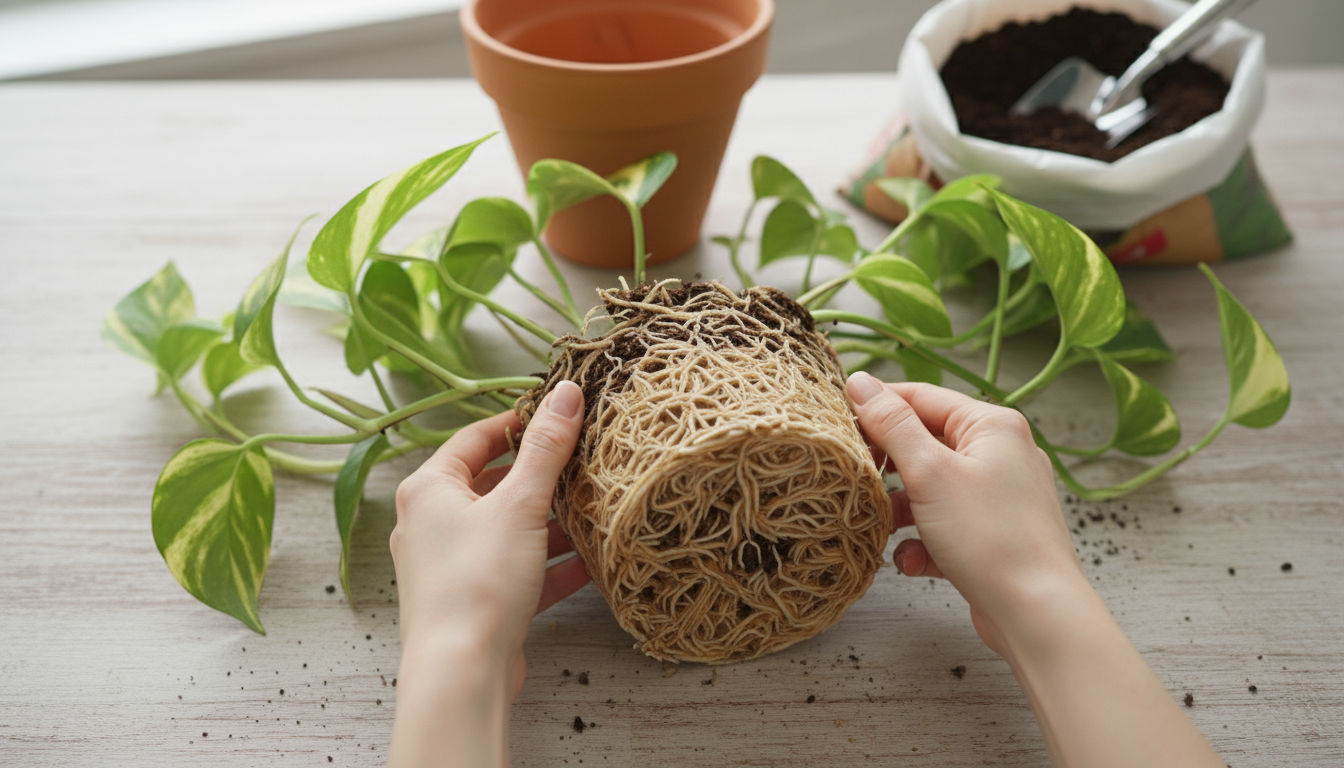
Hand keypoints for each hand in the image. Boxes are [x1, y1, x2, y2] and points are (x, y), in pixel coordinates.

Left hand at [388, 381, 587, 767]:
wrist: (461, 672)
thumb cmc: (478, 581)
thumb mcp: (520, 504)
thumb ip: (547, 447)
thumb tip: (567, 391)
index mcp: (428, 489)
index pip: (475, 437)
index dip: (518, 423)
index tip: (558, 416)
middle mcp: (430, 523)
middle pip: (492, 484)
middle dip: (540, 477)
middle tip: (583, 463)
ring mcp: (450, 565)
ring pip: (507, 529)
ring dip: (549, 522)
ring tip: (594, 510)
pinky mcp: (473, 600)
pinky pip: (516, 570)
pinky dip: (549, 564)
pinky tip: (590, 562)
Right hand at [847, 373, 1222, 767]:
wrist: (1036, 613)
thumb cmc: (989, 538)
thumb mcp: (928, 473)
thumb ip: (891, 424)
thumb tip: (860, 382)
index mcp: (992, 426)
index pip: (921, 397)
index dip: (876, 407)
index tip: (838, 423)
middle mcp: (1002, 453)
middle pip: (926, 444)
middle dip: (889, 467)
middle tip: (857, 478)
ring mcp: (1001, 496)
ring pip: (933, 489)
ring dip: (902, 509)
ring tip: (883, 527)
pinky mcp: (996, 534)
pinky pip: (948, 525)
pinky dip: (925, 541)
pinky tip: (914, 561)